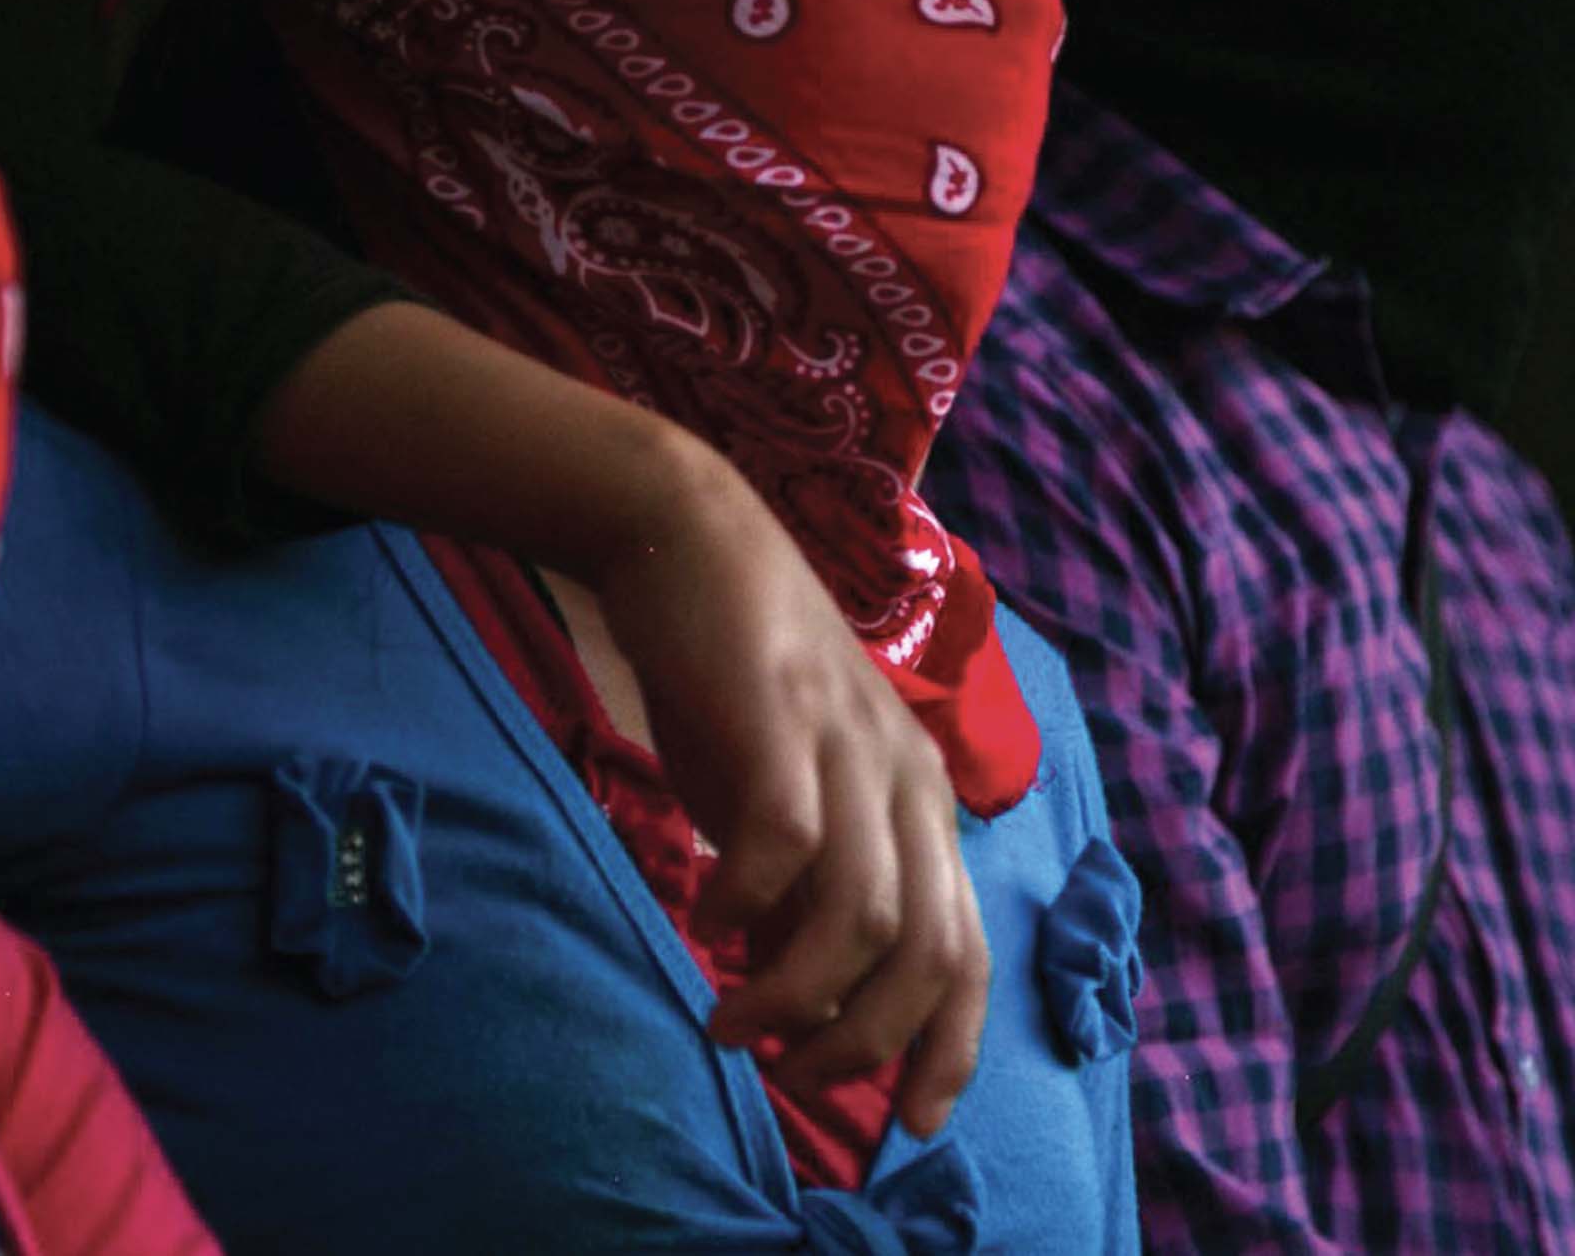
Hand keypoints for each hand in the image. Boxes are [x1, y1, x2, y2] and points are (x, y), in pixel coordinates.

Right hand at [252, 303, 989, 1132]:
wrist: (686, 530)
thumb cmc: (736, 671)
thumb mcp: (792, 781)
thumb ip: (808, 872)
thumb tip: (795, 982)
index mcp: (921, 796)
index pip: (967, 949)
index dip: (949, 1049)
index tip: (907, 1124)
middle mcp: (904, 776)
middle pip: (927, 952)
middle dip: (864, 1044)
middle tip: (789, 1076)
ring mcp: (847, 744)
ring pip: (862, 914)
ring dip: (794, 995)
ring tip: (731, 1021)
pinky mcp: (779, 717)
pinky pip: (783, 841)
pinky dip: (745, 901)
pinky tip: (703, 912)